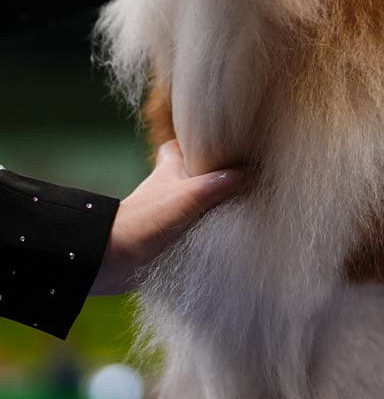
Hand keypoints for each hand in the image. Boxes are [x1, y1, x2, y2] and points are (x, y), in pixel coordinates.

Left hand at [91, 140, 244, 294]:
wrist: (117, 257)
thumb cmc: (147, 218)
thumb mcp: (189, 195)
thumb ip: (220, 183)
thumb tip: (251, 174)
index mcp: (173, 161)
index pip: (197, 141)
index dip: (216, 142)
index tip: (241, 147)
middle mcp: (175, 180)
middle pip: (207, 170)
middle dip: (225, 174)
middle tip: (250, 176)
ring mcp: (176, 206)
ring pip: (207, 197)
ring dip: (223, 202)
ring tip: (249, 202)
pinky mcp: (177, 229)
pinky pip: (204, 221)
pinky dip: (216, 223)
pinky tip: (234, 226)